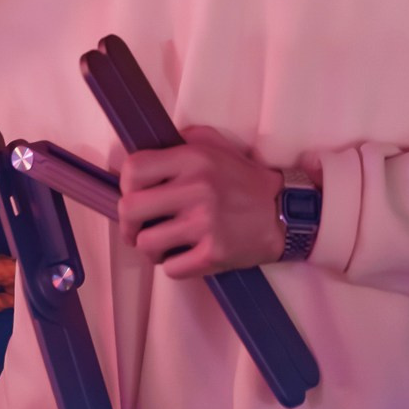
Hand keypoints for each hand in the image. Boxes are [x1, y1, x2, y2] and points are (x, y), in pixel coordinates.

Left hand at [117, 124, 284, 279]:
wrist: (283, 212)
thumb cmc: (244, 179)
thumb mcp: (216, 145)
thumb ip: (183, 140)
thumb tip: (151, 148)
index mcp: (193, 159)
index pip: (134, 169)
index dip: (125, 185)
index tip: (133, 195)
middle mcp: (197, 188)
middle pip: (130, 209)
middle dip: (128, 223)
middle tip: (137, 228)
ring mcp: (205, 223)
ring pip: (147, 243)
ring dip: (151, 248)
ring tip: (165, 245)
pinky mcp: (214, 253)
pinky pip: (171, 269)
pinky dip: (174, 266)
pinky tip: (185, 256)